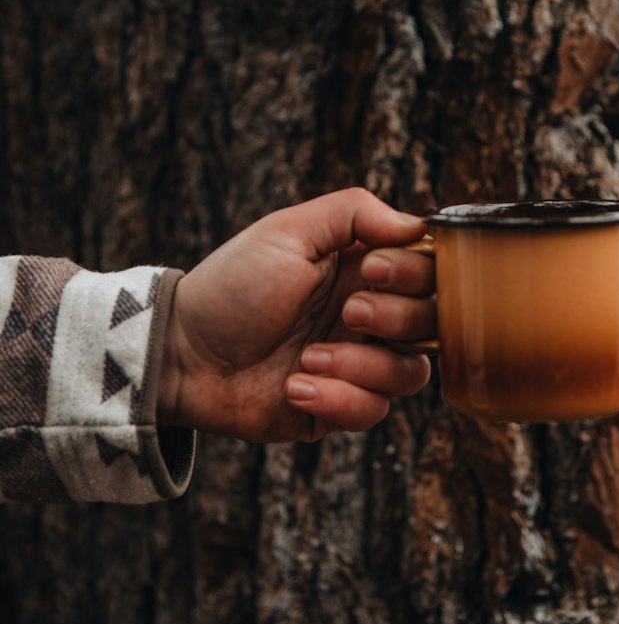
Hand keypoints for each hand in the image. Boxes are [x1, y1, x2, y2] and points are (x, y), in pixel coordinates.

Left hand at [156, 188, 434, 440]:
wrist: (182, 354)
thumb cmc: (231, 287)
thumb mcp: (288, 232)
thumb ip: (355, 212)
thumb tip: (417, 226)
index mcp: (364, 270)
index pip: (429, 272)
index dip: (415, 274)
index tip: (371, 270)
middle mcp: (371, 318)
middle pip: (432, 323)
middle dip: (394, 318)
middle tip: (348, 312)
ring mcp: (358, 364)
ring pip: (412, 372)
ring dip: (364, 364)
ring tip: (309, 358)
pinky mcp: (340, 407)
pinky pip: (374, 412)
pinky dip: (338, 399)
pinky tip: (293, 385)